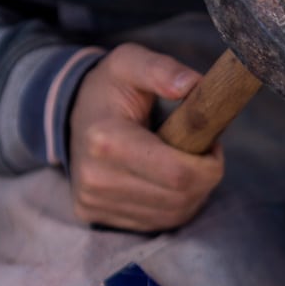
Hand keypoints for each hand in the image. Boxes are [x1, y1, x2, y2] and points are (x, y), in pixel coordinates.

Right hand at [68, 43, 223, 230]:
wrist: (72, 115)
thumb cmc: (110, 89)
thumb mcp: (131, 62)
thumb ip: (161, 69)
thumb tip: (191, 85)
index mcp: (106, 139)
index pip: (178, 173)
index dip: (209, 164)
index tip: (212, 144)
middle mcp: (96, 178)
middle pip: (180, 197)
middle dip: (205, 177)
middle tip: (203, 153)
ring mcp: (94, 201)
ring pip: (174, 214)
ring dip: (194, 192)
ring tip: (185, 164)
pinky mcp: (97, 216)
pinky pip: (159, 223)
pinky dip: (176, 205)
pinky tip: (169, 182)